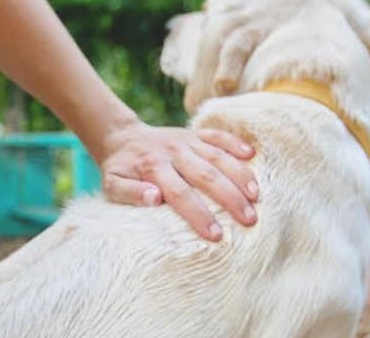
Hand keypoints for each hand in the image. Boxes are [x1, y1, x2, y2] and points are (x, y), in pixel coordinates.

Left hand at [100, 122, 256, 240]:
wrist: (122, 138)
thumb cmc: (121, 170)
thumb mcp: (113, 184)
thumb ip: (130, 193)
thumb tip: (154, 198)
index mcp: (153, 168)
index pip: (180, 193)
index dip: (199, 214)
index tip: (216, 235)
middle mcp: (173, 153)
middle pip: (205, 175)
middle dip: (229, 198)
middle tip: (249, 219)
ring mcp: (186, 141)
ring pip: (217, 156)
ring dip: (238, 174)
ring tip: (256, 196)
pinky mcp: (194, 134)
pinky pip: (217, 135)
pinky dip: (234, 142)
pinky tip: (252, 155)